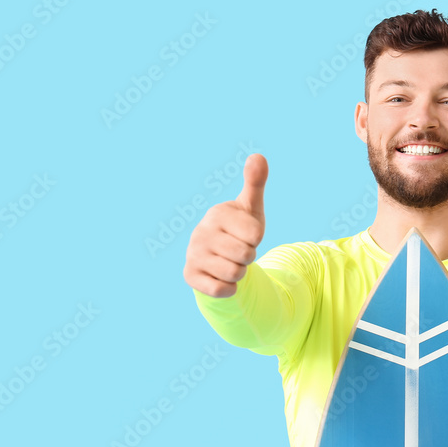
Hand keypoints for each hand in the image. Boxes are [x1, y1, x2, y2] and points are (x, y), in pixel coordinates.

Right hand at [184, 153, 267, 297]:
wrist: (219, 258)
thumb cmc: (239, 230)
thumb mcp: (251, 209)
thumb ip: (255, 183)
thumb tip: (257, 156)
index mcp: (217, 214)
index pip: (255, 234)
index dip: (256, 238)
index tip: (246, 235)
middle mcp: (200, 232)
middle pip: (246, 255)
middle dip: (249, 257)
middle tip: (238, 250)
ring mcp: (192, 254)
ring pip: (235, 274)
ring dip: (240, 273)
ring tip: (231, 262)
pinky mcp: (190, 276)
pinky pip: (221, 290)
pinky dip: (230, 288)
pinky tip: (222, 277)